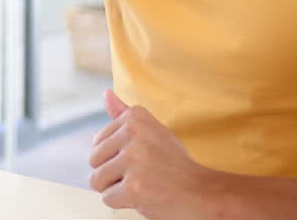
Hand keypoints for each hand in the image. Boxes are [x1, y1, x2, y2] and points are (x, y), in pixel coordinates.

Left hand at [89, 89, 224, 218]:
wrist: (203, 193)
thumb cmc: (174, 164)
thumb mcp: (152, 132)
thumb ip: (125, 114)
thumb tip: (106, 93)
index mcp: (135, 116)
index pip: (97, 142)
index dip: (116, 156)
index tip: (142, 158)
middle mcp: (133, 132)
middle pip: (94, 160)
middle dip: (112, 173)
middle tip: (141, 174)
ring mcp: (133, 159)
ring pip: (97, 179)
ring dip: (115, 189)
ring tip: (141, 185)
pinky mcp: (134, 186)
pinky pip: (107, 198)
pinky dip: (123, 203)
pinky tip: (144, 197)